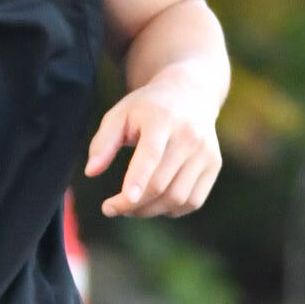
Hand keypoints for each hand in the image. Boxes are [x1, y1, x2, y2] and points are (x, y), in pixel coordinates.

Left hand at [86, 78, 221, 218]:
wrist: (190, 93)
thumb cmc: (147, 108)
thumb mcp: (120, 114)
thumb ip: (103, 142)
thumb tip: (91, 172)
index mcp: (162, 118)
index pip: (151, 155)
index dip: (137, 180)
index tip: (122, 201)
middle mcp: (189, 135)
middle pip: (160, 184)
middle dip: (132, 204)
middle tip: (111, 208)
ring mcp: (205, 152)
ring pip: (177, 198)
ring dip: (149, 210)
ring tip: (130, 206)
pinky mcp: (213, 165)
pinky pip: (192, 201)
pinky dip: (170, 209)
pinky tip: (155, 201)